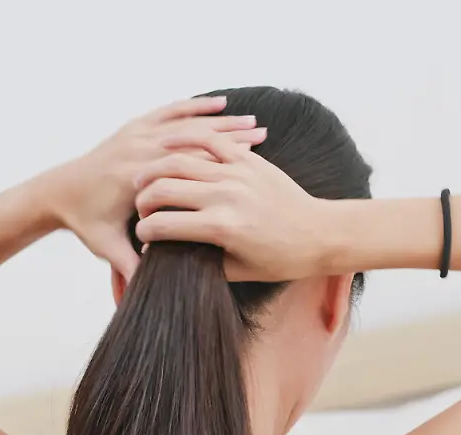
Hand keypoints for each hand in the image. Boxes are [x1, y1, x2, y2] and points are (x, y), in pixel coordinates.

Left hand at [43, 97, 266, 279]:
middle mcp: (137, 148)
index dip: (220, 165)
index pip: (186, 168)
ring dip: (222, 120)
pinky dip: (197, 107)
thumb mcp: (107, 247)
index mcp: (135, 177)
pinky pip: (172, 111)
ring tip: (256, 122)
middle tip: (267, 138)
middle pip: (195, 138)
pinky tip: (222, 105)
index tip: (251, 166)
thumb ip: (127, 266)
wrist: (59, 191)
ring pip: (188, 122)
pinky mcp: (135, 128)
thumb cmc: (85, 222)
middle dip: (232, 135)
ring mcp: (136, 134)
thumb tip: (143, 293)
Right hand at [132, 133, 328, 281]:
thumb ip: (200, 261)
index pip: (163, 225)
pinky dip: (186, 138)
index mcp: (221, 228)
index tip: (142, 235)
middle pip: (164, 188)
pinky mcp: (248, 160)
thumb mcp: (239, 271)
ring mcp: (237, 174)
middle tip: (141, 207)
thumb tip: (169, 254)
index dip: (145, 231)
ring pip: (180, 160)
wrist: (320, 233)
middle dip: (143, 199)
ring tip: (144, 179)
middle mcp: (226, 196)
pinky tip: (168, 145)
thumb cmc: (282, 259)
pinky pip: (210, 140)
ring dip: (155, 169)